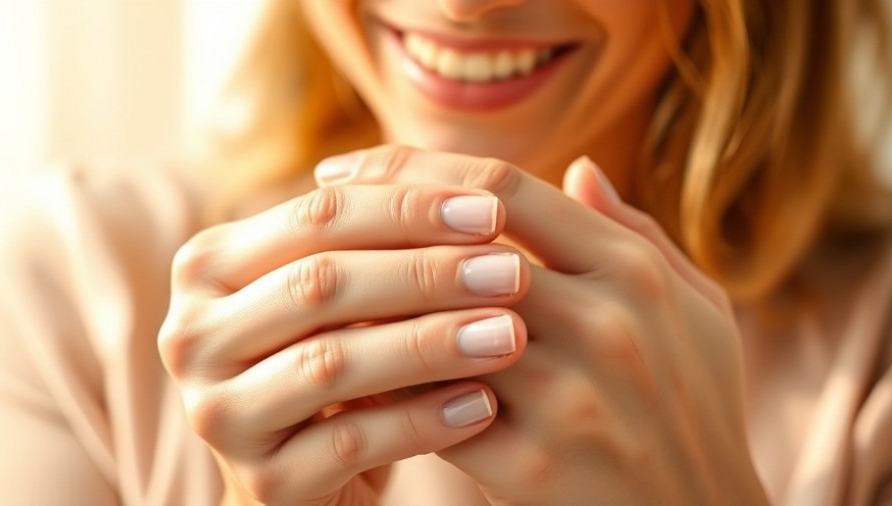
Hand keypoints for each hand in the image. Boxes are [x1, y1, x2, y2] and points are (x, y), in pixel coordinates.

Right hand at [158, 183, 531, 504]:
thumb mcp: (344, 293)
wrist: (308, 470)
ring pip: (331, 362)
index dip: (408, 208)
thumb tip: (481, 196)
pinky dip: (422, 421)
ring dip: (430, 344)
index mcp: (210, 266)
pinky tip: (482, 404)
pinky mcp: (260, 482)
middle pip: (322, 283)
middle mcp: (193, 334)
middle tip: (511, 272)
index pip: (317, 216)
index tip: (494, 212)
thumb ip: (380, 240)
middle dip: (427, 273)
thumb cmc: (337, 356)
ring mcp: (217, 413)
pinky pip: (349, 441)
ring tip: (509, 335)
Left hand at [316, 146, 768, 504]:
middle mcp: (605, 323)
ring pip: (432, 326)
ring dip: (370, 300)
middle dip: (373, 220)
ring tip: (319, 283)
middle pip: (455, 243)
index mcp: (634, 271)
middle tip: (316, 214)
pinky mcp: (535, 467)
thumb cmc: (694, 408)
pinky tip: (352, 368)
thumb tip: (579, 166)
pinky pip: (431, 409)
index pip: (502, 188)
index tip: (355, 169)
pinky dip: (386, 384)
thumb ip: (636, 232)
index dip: (415, 169)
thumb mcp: (695, 312)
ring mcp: (569, 396)